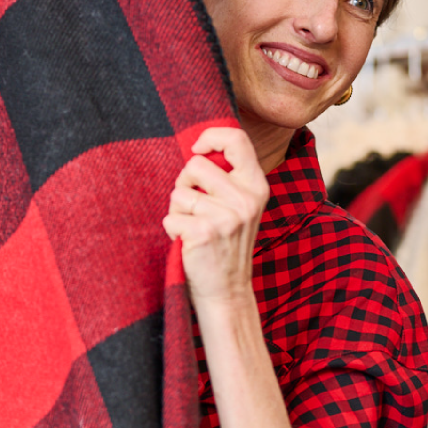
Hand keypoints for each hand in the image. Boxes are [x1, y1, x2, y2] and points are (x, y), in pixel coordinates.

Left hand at [163, 126, 267, 308]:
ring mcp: (227, 216)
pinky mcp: (205, 232)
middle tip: (195, 208)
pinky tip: (189, 243)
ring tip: (193, 228)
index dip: (210, 137)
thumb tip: (198, 148)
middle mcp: (246, 199)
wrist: (228, 290)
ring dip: (177, 211)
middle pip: (195, 164)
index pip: (236, 139)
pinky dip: (172, 230)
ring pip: (179, 192)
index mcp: (257, 186)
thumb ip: (227, 177)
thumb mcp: (240, 206)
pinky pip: (170, 217)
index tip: (198, 150)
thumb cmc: (226, 244)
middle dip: (185, 184)